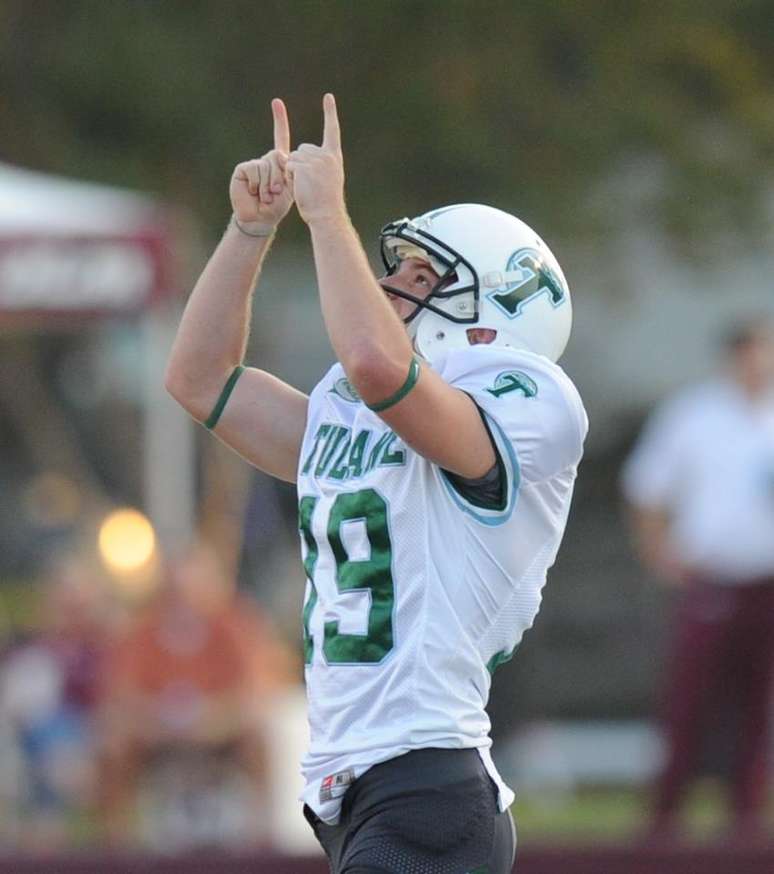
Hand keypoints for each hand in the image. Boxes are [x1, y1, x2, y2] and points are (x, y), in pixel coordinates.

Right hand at [229, 98, 292, 232]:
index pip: (280, 137)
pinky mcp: (242, 169)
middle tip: (275, 193)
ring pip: (267, 165)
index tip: (277, 102)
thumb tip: (281, 155)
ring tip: (266, 197)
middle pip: (278, 156)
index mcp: (278, 162)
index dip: (279, 120)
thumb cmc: (276, 206)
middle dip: (279, 178)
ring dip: (268, 185)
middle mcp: (266, 160)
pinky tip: (254, 192)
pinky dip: (257, 184)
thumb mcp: (289, 187)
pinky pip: (254, 169)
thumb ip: (288, 168)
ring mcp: (254, 164)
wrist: (260, 218)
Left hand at [287, 93, 345, 226]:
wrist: (326, 215)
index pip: (332, 130)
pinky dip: (289, 177)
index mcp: (334, 157)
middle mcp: (326, 155)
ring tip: (306, 187)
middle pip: (302, 149)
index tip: (328, 97)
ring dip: (294, 172)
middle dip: (300, 164)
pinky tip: (300, 187)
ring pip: (293, 158)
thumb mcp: (328, 180)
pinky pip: (288, 166)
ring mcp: (315, 160)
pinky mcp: (303, 166)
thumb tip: (296, 159)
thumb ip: (319, 165)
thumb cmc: (326, 204)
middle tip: (310, 184)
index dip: (330, 113)